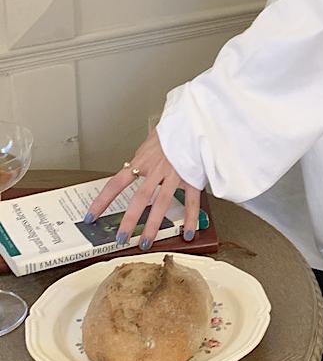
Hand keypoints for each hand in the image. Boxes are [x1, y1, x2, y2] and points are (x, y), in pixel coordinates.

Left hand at [87, 130, 200, 250]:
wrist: (193, 117)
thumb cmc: (172, 129)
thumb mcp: (150, 143)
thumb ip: (142, 161)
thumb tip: (131, 171)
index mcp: (142, 161)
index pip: (116, 183)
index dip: (102, 201)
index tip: (92, 216)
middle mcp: (157, 169)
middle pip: (139, 198)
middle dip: (129, 221)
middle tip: (121, 238)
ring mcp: (175, 174)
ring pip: (162, 203)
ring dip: (153, 226)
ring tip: (146, 243)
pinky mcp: (192, 176)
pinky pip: (192, 201)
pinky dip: (190, 219)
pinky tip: (187, 233)